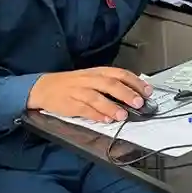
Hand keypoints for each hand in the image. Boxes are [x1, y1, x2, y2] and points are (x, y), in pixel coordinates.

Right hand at [27, 67, 152, 123]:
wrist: (43, 87)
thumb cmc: (73, 84)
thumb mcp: (92, 78)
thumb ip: (111, 84)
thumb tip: (135, 94)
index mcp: (97, 72)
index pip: (120, 74)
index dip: (135, 82)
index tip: (148, 91)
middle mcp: (89, 79)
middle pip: (110, 84)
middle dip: (126, 93)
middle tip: (139, 103)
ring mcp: (78, 91)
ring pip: (97, 97)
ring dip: (112, 107)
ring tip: (123, 115)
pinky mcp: (69, 104)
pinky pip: (83, 109)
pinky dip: (95, 115)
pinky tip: (105, 120)